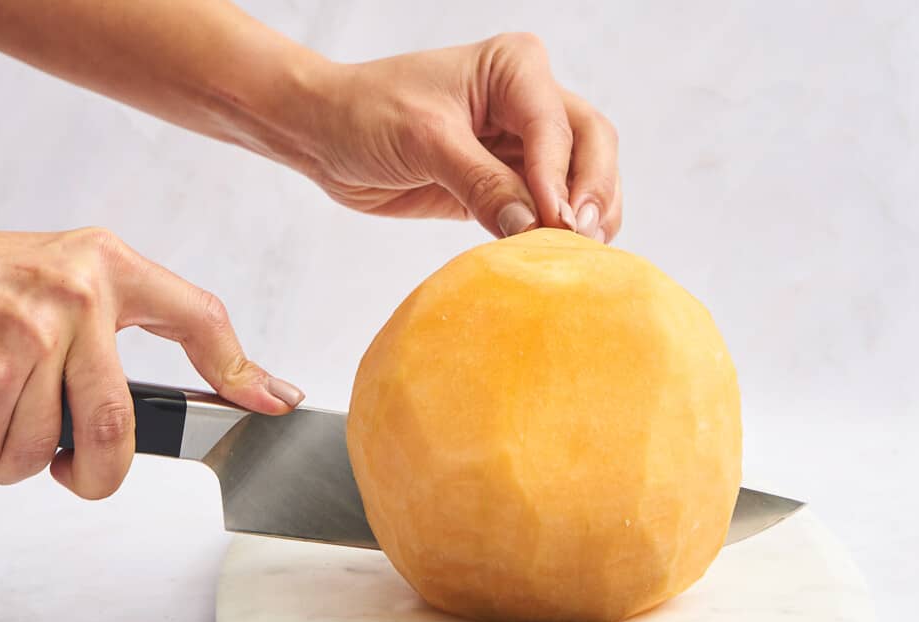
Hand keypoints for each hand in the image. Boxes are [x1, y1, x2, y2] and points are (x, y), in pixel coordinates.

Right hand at [0, 224, 302, 498]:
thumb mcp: (53, 282)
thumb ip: (105, 331)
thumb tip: (152, 401)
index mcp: (106, 267)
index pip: (198, 316)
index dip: (241, 367)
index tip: (272, 401)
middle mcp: (81, 294)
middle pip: (120, 426)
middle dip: (97, 476)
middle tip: (79, 476)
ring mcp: (36, 333)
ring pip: (46, 450)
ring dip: (8, 457)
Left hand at [296, 33, 621, 241]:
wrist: (326, 135)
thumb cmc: (366, 115)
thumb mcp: (424, 143)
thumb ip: (482, 184)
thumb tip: (534, 228)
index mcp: (514, 68)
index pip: (555, 126)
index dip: (560, 177)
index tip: (554, 222)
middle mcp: (531, 99)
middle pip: (593, 145)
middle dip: (593, 193)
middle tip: (581, 239)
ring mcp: (526, 143)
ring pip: (585, 178)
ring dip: (589, 216)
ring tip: (577, 254)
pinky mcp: (512, 182)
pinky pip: (553, 208)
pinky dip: (561, 233)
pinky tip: (557, 256)